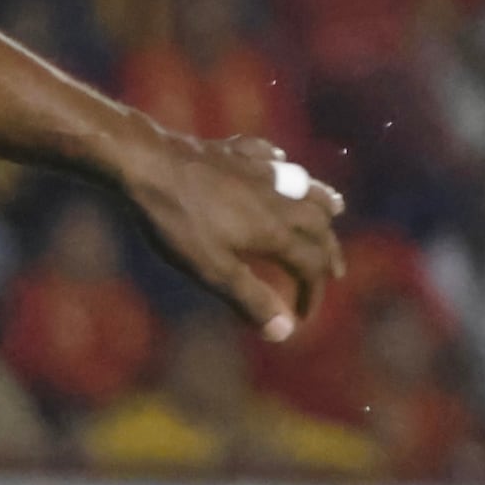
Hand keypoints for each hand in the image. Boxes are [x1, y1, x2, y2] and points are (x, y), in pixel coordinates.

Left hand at [124, 127, 345, 343]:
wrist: (148, 163)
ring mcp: (258, 171)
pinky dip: (282, 165)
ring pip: (304, 186)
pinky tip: (280, 162)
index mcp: (275, 230)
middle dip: (329, 250)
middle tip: (335, 270)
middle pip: (317, 225)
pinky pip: (269, 157)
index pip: (310, 265)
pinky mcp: (235, 152)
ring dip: (323, 202)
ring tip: (335, 210)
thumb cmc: (178, 221)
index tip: (304, 316)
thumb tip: (286, 332)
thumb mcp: (212, 270)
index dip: (312, 293)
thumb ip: (250, 299)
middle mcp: (277, 198)